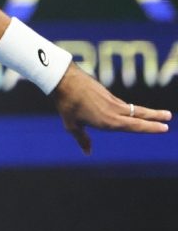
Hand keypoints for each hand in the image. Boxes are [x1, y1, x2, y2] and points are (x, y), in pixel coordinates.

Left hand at [52, 65, 170, 154]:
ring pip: (133, 108)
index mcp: (108, 121)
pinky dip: (131, 108)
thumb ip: (82, 139)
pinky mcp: (106, 93)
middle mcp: (113, 111)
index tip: (164, 128)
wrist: (63, 78)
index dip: (150, 127)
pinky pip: (122, 104)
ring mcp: (111, 100)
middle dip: (155, 116)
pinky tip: (133, 111)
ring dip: (147, 111)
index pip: (134, 126)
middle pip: (139, 114)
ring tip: (161, 114)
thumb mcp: (71, 125)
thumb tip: (87, 152)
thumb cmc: (66, 103)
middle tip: (169, 117)